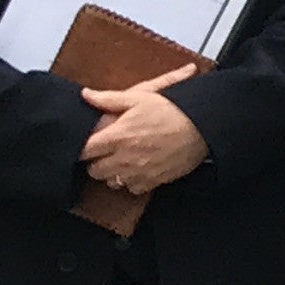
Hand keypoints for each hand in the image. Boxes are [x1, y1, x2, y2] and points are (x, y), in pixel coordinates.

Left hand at [79, 68, 203, 194]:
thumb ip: (109, 99)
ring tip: (122, 161)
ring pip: (111, 182)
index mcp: (117, 136)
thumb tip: (85, 95)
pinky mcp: (154, 181)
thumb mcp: (140, 97)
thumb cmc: (171, 110)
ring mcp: (139, 172)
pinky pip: (132, 189)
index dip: (82, 148)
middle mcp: (124, 158)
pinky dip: (132, 182)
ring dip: (113, 173)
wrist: (203, 127)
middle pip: (94, 171)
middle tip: (105, 152)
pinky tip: (138, 169)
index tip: (88, 144)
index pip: (83, 151)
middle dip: (96, 162)